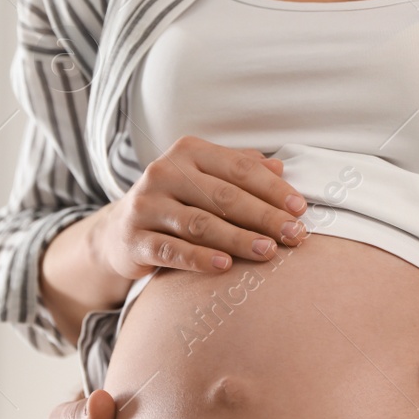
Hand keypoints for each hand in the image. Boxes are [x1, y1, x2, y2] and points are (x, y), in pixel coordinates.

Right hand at [92, 136, 308, 280]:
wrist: (119, 231)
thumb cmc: (176, 201)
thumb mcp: (204, 178)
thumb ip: (240, 169)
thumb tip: (280, 168)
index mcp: (188, 152)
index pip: (238, 168)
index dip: (272, 189)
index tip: (299, 209)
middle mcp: (164, 173)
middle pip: (223, 196)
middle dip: (264, 217)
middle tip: (294, 235)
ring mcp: (146, 206)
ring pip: (201, 224)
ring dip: (238, 239)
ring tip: (268, 251)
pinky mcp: (135, 239)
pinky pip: (172, 250)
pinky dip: (200, 259)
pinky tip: (226, 266)